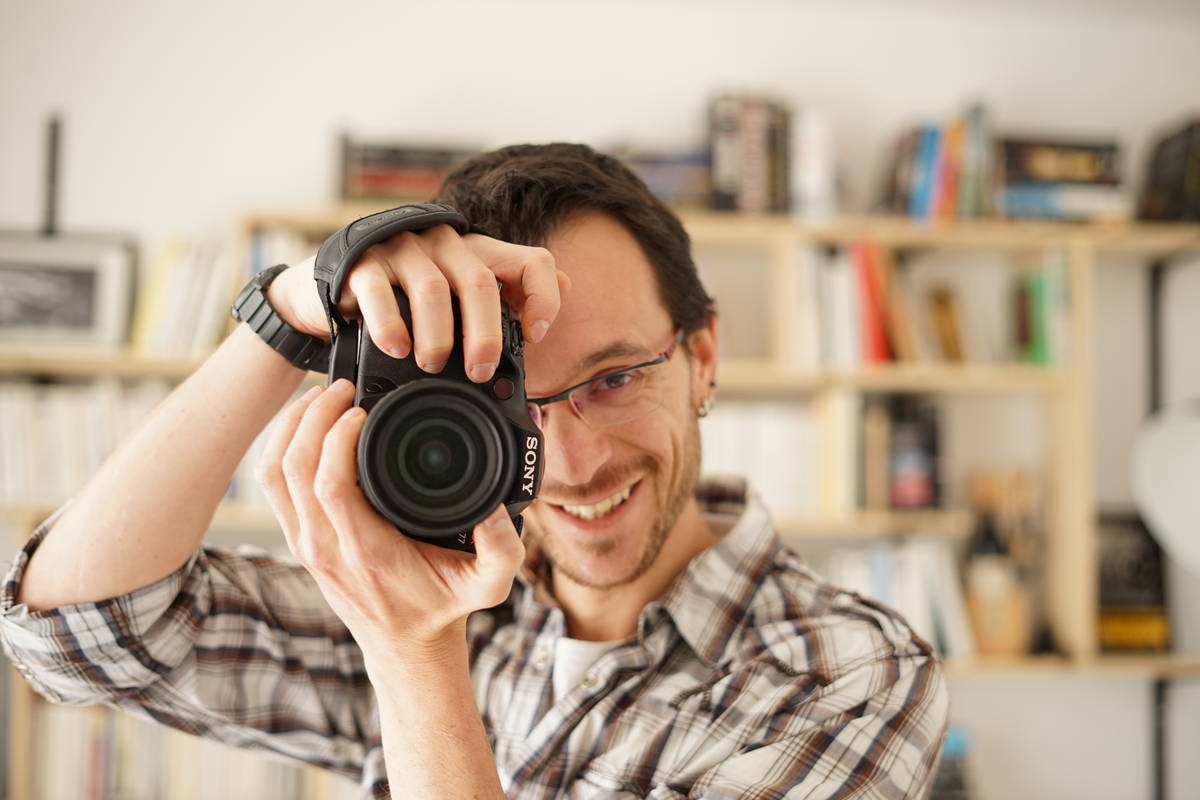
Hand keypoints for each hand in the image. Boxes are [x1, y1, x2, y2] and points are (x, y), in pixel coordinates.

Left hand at [256, 379, 525, 652]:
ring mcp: (306, 543)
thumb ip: (503, 551)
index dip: (338, 438)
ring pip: (275, 472)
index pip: (332, 485)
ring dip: (291, 426)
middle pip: (294, 468)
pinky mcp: (298, 538)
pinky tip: (304, 422)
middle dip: (312, 417)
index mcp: (367, 551)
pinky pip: (272, 484)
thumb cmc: (441, 607)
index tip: (363, 409)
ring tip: (320, 396)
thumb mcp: (487, 585)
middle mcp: (327, 546)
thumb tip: (495, 512)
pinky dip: (280, 444)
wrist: (405, 645)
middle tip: (342, 388)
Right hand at [265, 225, 566, 382]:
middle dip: (486, 333)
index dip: (542, 297)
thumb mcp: (457, 305)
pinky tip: (395, 348)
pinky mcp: (362, 263)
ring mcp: (402, 249)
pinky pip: (381, 290)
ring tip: (432, 365)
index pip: (530, 261)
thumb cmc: (403, 305)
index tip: (535, 336)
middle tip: (480, 372)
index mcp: (477, 254)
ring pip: (434, 288)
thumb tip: (550, 317)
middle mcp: (445, 244)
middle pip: (480, 281)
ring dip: (438, 335)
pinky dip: (391, 324)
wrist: (328, 292)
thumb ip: (501, 308)